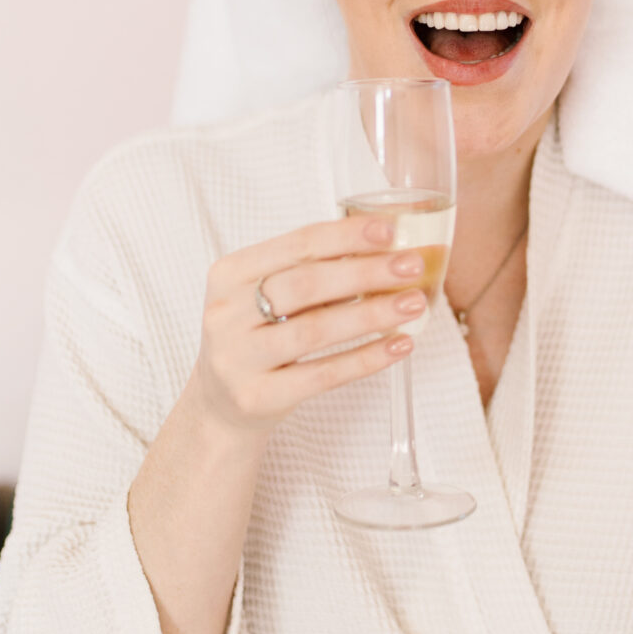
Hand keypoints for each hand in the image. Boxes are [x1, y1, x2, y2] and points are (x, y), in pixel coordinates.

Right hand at [189, 215, 427, 439]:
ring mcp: (238, 358)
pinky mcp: (257, 397)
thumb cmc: (258, 336)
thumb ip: (313, 271)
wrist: (219, 403)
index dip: (345, 235)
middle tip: (411, 265)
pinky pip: (322, 375)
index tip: (390, 230)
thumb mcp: (269, 296)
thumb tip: (385, 249)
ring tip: (413, 303)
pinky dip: (366, 358)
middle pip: (304, 285)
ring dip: (371, 314)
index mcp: (230, 274)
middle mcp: (226, 313)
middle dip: (363, 272)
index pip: (296, 245)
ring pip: (315, 330)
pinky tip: (399, 345)